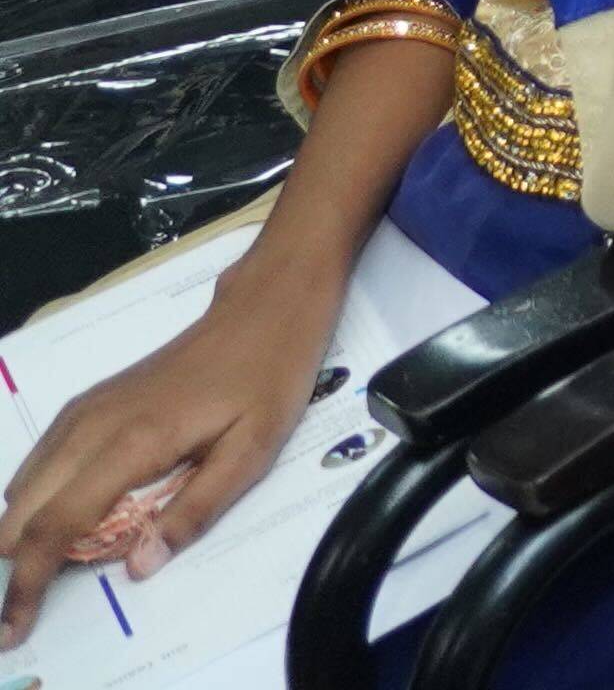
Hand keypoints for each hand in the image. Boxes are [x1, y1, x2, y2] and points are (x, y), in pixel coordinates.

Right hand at [0, 288, 325, 621]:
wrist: (261, 311)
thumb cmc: (266, 380)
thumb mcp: (252, 452)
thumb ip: (195, 511)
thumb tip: (139, 567)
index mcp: (132, 444)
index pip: (55, 525)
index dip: (27, 581)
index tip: (14, 624)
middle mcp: (91, 427)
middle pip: (21, 510)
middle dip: (16, 563)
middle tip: (29, 606)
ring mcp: (83, 411)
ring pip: (22, 487)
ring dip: (23, 532)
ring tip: (47, 569)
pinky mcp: (87, 404)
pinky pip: (39, 462)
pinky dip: (35, 500)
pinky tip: (61, 519)